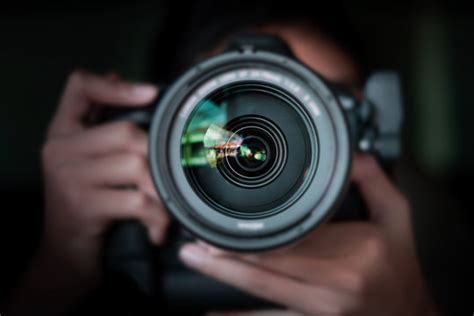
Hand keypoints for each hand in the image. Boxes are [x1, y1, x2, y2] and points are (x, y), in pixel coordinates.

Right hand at [6, 71, 168, 314]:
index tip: (151, 94)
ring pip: (137, 165)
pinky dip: (157, 216)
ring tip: (165, 208)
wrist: (65, 253)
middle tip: (170, 178)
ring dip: (161, 190)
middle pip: (126, 132)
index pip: (81, 88)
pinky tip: (157, 228)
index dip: (117, 86)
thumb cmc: (86, 202)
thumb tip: (119, 78)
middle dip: (158, 157)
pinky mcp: (84, 206)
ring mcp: (69, 177)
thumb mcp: (87, 161)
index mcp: (63, 132)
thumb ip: (100, 123)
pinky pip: (138, 201)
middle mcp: (60, 149)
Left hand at [180, 155, 438, 315]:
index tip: (220, 229)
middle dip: (226, 258)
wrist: (412, 311)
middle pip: (267, 271)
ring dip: (226, 280)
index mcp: (350, 258)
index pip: (290, 243)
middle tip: (194, 247)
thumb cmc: (402, 265)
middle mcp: (331, 288)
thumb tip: (350, 152)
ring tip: (198, 265)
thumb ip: (371, 180)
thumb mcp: (397, 216)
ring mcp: (320, 311)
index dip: (251, 238)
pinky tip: (216, 313)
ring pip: (263, 296)